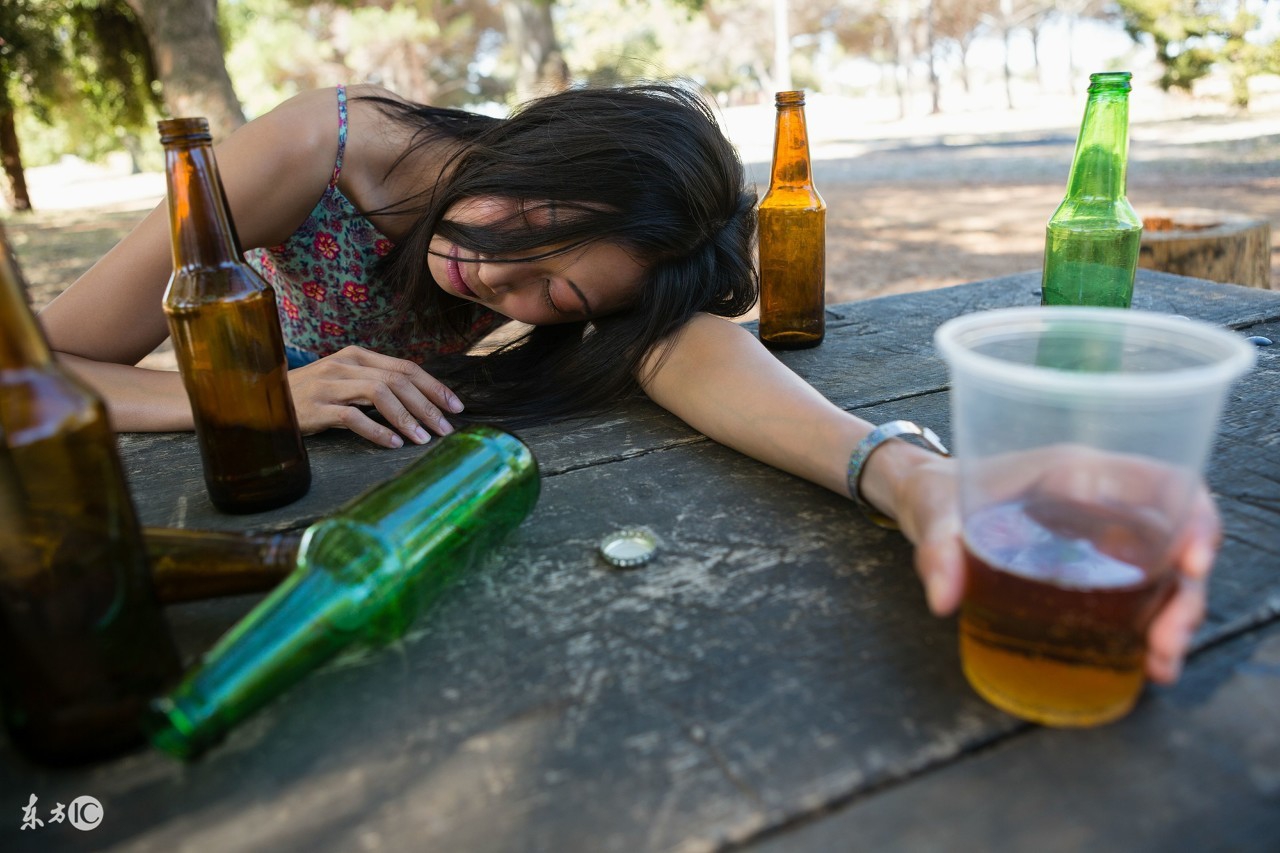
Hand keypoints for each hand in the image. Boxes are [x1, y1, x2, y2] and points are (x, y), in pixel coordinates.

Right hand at [287, 346, 463, 447]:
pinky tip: (393, 443)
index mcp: (358, 356)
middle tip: (446, 428)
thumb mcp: (345, 381)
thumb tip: (419, 401)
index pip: (406, 367)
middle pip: (399, 380)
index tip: (455, 406)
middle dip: (428, 405)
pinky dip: (377, 430)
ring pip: (380, 394)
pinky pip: (353, 417)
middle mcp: (346, 364)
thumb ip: (375, 384)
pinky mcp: (317, 407)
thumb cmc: (310, 394)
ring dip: (407, 417)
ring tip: (424, 438)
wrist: (261, 397)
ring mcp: (330, 384)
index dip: (434, 387)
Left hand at [891, 448, 1220, 684]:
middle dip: (1185, 592)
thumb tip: (943, 599)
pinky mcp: (1094, 564)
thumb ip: (937, 550)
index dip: (1192, 519)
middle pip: (1175, 538)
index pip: (1161, 482)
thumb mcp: (933, 514)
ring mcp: (1104, 533)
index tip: (1191, 566)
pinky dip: (1153, 624)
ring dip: (1176, 616)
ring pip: (1166, 571)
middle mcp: (1103, 499)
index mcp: (1076, 470)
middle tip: (1166, 642)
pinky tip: (1148, 662)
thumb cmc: (939, 494)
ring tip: (1160, 664)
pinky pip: (1141, 590)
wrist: (928, 499)